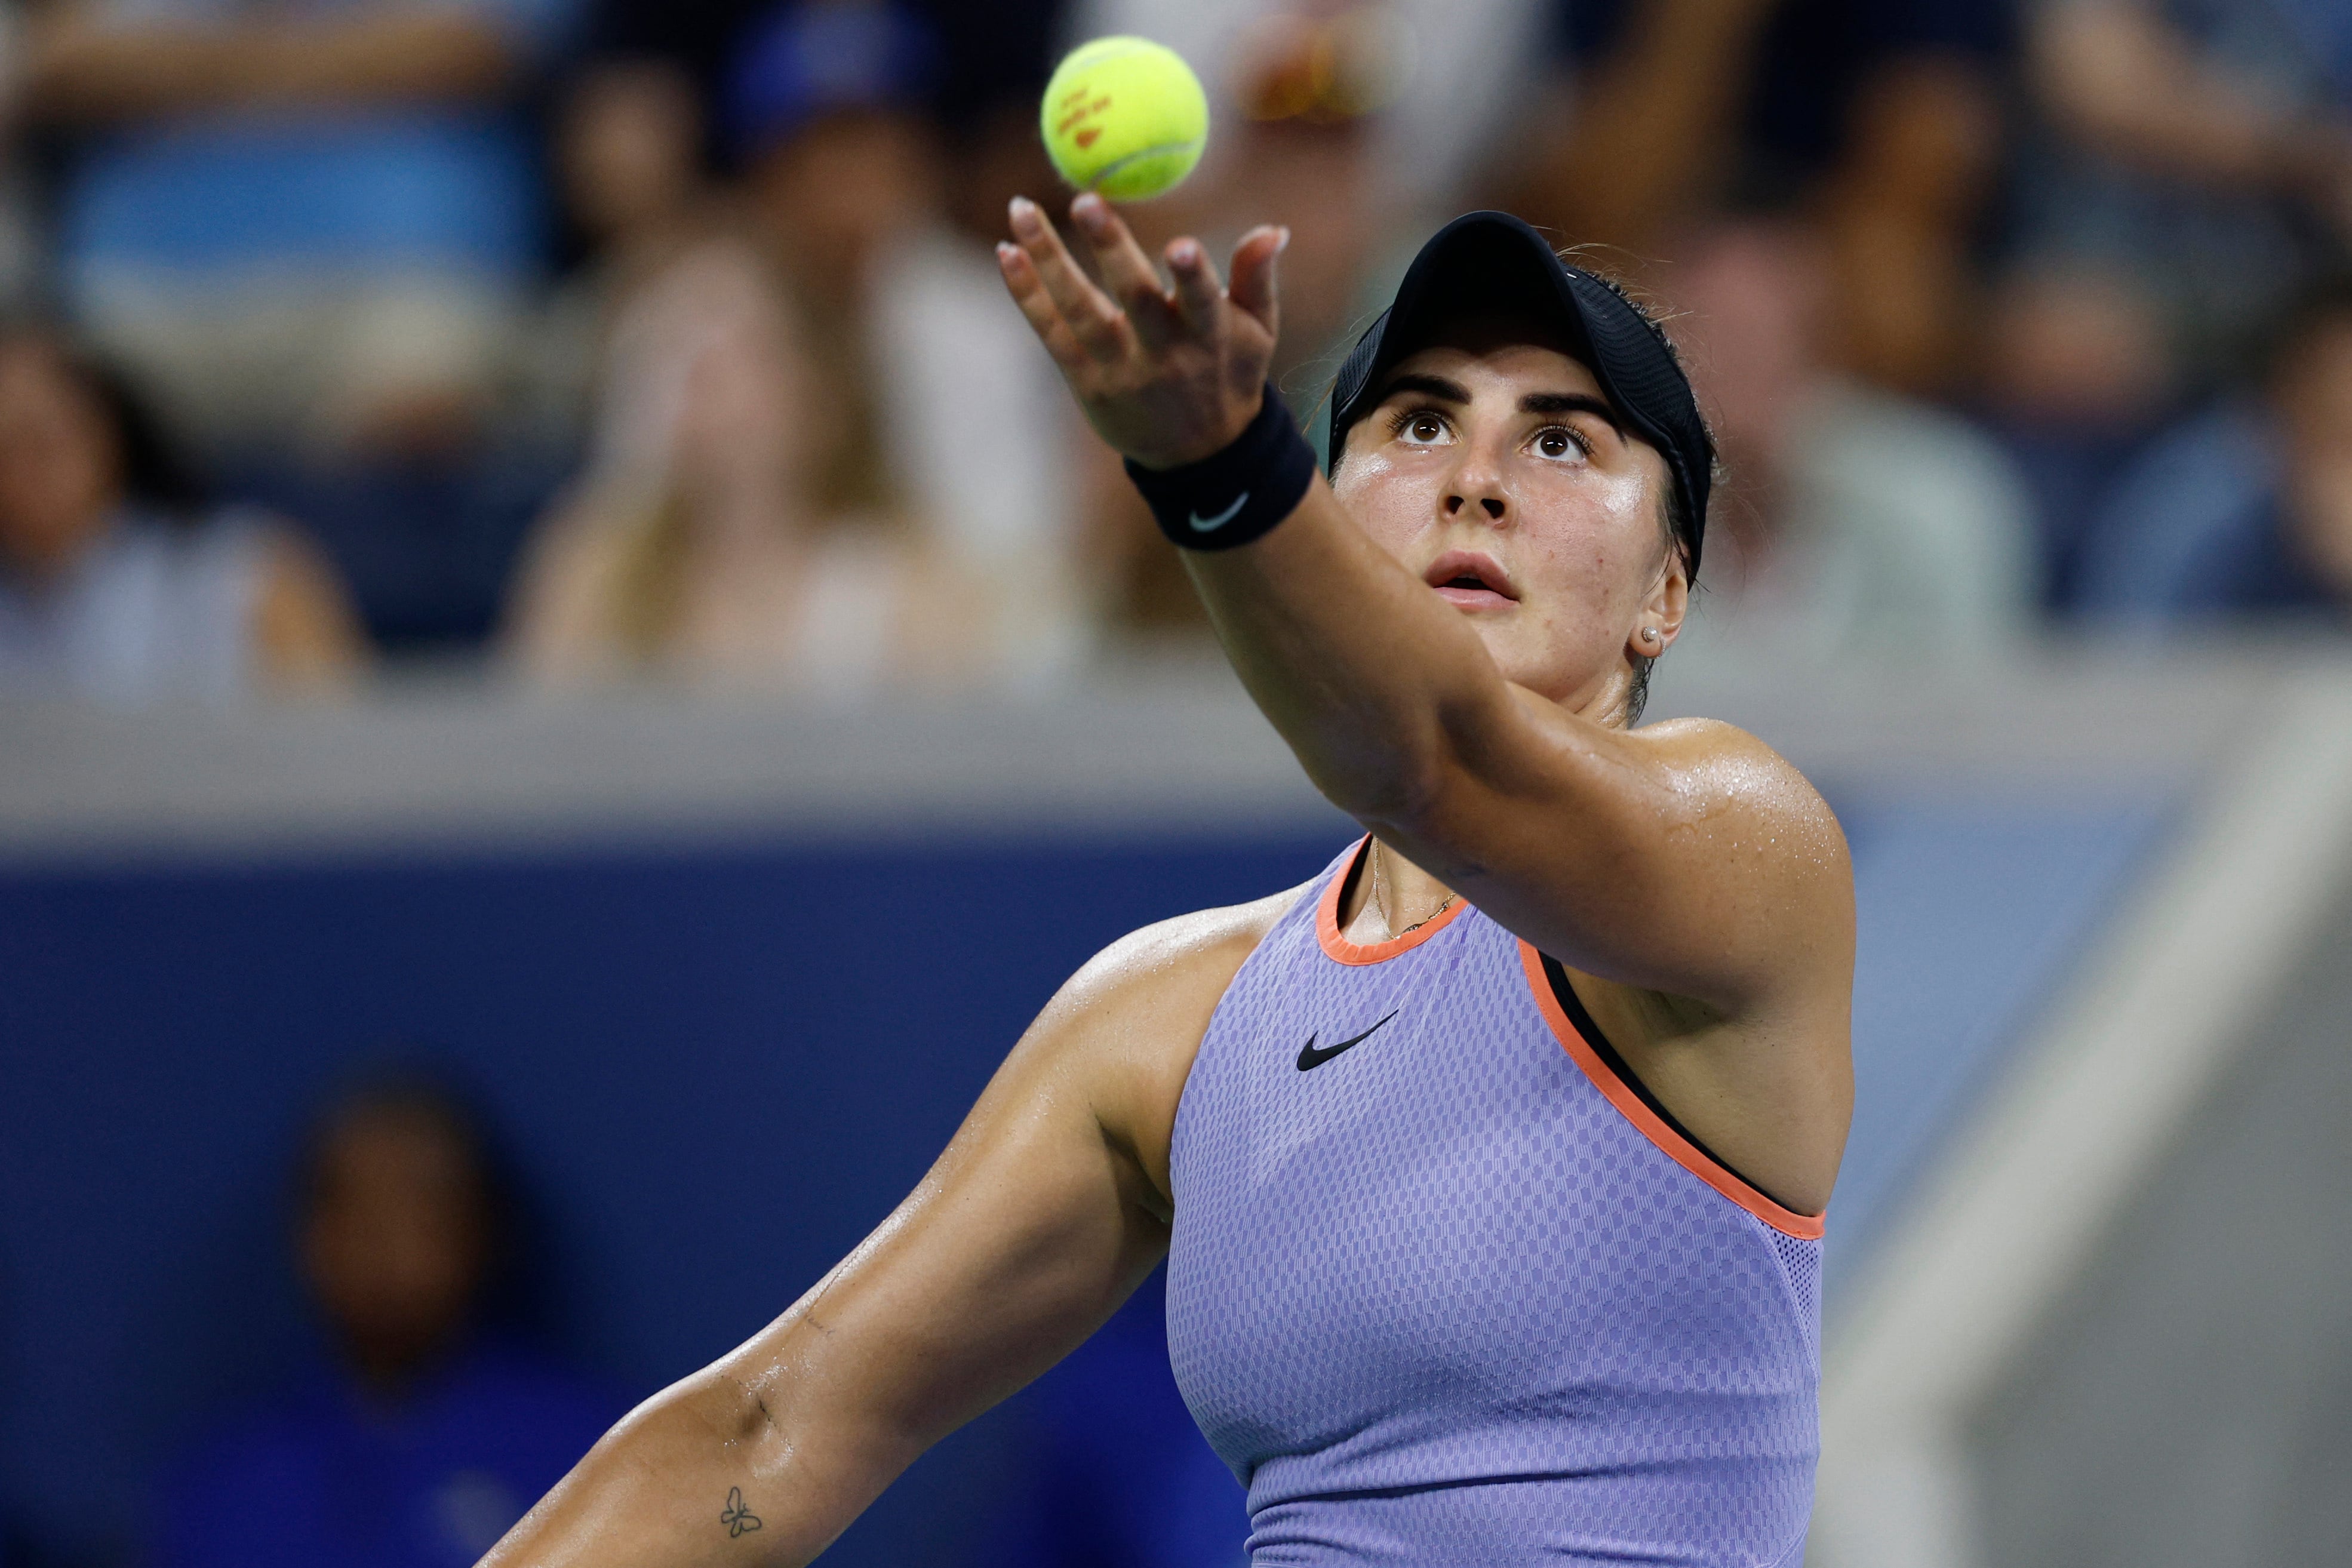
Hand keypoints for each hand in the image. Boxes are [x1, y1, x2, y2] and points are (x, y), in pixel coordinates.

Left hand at [998, 192, 1286, 469]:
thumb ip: (1257, 278)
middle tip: (1085, 199)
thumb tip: (1273, 230)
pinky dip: (1027, 294)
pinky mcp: (1086, 383)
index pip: (1203, 303)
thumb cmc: (1229, 372)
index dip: (1193, 277)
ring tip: (1022, 210)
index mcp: (1210, 338)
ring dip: (1048, 260)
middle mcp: (1164, 356)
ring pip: (1080, 311)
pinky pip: (1051, 333)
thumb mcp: (1258, 332)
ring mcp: (1120, 371)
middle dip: (1111, 248)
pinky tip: (1008, 253)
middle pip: (1134, 299)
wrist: (1198, 453)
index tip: (1180, 244)